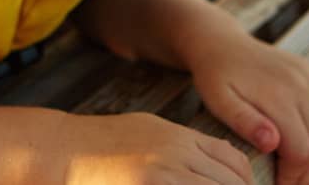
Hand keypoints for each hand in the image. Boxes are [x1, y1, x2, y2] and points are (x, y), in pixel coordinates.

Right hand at [58, 110, 252, 184]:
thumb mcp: (149, 130)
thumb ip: (184, 144)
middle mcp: (177, 155)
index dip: (246, 182)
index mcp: (180, 137)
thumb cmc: (102, 141)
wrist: (62, 150)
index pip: (234, 160)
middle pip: (230, 183)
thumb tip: (215, 158)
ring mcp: (162, 175)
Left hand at [188, 30, 308, 184]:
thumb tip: (272, 143)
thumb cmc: (214, 76)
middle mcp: (301, 83)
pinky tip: (304, 144)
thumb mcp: (218, 101)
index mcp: (279, 94)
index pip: (302, 151)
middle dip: (304, 171)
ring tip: (293, 169)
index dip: (293, 177)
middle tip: (286, 184)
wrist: (219, 41)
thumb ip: (245, 122)